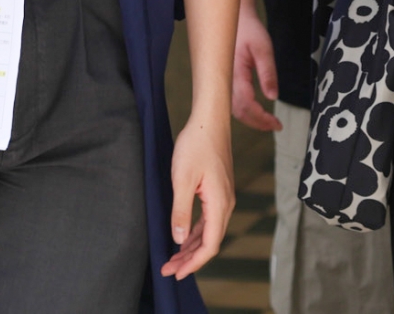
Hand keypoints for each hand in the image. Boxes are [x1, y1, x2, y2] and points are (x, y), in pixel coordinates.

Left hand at [161, 111, 234, 280]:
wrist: (209, 121)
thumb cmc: (196, 145)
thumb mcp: (182, 179)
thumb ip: (180, 211)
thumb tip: (178, 239)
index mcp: (219, 204)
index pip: (210, 245)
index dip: (193, 263)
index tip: (175, 273)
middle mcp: (226, 204)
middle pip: (210, 242)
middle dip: (190, 259)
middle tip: (168, 269)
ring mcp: (224, 197)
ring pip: (209, 231)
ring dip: (191, 247)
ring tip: (173, 258)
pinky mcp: (218, 191)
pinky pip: (208, 219)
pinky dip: (195, 232)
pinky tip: (183, 237)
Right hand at [231, 9, 280, 131]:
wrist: (235, 19)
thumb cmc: (250, 31)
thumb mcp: (264, 48)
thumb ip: (268, 72)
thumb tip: (272, 97)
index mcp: (234, 72)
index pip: (246, 103)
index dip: (261, 117)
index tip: (276, 123)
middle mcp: (225, 80)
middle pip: (238, 111)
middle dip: (257, 123)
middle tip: (276, 126)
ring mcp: (223, 81)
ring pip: (233, 109)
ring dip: (250, 119)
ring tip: (268, 123)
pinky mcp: (225, 80)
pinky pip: (232, 102)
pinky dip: (244, 111)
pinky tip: (256, 112)